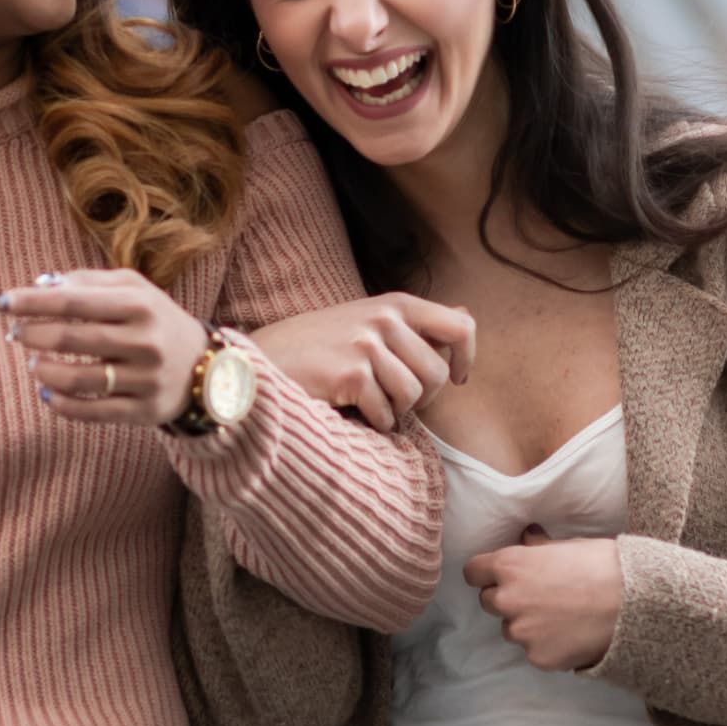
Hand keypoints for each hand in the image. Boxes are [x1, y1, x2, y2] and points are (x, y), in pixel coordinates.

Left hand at [0, 269, 210, 426]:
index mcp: (140, 305)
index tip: (1, 301)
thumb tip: (40, 283)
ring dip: (44, 370)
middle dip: (32, 334)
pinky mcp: (143, 411)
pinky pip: (91, 412)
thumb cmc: (155, 320)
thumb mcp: (133, 289)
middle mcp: (145, 341)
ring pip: (78, 379)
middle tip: (14, 332)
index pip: (74, 300)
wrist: (206, 367)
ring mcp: (145, 379)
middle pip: (72, 338)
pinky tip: (47, 392)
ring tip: (34, 362)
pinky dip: (60, 404)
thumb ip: (87, 282)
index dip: (32, 301)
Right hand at [252, 296, 475, 430]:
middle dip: (421, 398)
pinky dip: (373, 421)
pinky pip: (386, 413)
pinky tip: (352, 411)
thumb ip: (415, 322)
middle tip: (393, 400)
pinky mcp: (351, 373)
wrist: (259, 361)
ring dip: (394, 411)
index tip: (455, 378)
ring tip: (368, 403)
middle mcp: (385, 318)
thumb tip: (468, 315)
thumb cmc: (316, 347)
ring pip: (413, 396)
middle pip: (436, 374)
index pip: (461, 327)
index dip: (465, 358)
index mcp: (395, 304)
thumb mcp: (368, 320)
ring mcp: (366, 344)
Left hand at [469, 537, 623, 672]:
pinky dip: (547, 645)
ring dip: (527, 624)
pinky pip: (534, 651)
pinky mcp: (538, 658)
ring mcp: (521, 632)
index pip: (473, 572)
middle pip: (489, 602)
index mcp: (510, 566)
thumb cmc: (605, 566)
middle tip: (539, 596)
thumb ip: (538, 547)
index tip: (500, 576)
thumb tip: (527, 538)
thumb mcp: (568, 545)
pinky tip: (571, 634)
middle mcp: (507, 600)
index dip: (487, 573)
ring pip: (512, 629)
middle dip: (508, 599)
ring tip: (561, 617)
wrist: (635, 604)